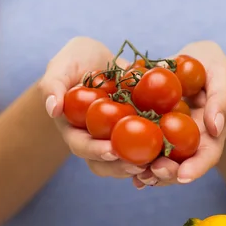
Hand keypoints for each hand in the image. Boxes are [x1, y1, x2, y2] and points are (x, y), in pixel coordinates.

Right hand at [38, 37, 146, 178]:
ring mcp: (118, 139)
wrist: (102, 59)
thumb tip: (53, 109)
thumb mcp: (62, 65)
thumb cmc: (76, 60)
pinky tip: (173, 151)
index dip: (95, 151)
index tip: (111, 150)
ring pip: (127, 161)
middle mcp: (96, 140)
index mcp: (75, 129)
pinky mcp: (138, 133)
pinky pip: (148, 147)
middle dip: (122, 166)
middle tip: (140, 164)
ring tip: (159, 164)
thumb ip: (53, 84)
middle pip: (106, 162)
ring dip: (142, 165)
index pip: (82, 146)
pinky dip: (159, 151)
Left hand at [134, 41, 225, 187]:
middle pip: (180, 165)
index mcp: (210, 132)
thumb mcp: (222, 74)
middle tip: (151, 172)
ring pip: (158, 161)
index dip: (197, 168)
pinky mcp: (149, 128)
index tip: (184, 176)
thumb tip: (215, 128)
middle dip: (166, 174)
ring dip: (147, 172)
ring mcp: (168, 137)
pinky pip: (139, 144)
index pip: (207, 155)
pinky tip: (118, 160)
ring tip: (135, 174)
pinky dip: (130, 156)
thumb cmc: (212, 66)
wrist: (192, 61)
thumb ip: (221, 98)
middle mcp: (189, 141)